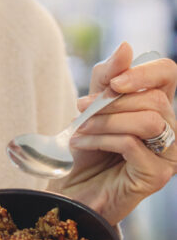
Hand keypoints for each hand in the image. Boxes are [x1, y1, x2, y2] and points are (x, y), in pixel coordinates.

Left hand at [60, 42, 176, 223]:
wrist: (73, 191)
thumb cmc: (87, 150)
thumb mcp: (92, 107)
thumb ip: (107, 78)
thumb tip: (126, 47)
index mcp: (158, 107)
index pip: (168, 73)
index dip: (143, 72)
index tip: (112, 83)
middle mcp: (170, 130)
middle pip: (154, 99)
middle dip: (111, 102)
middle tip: (81, 111)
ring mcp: (168, 155)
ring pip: (147, 121)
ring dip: (106, 121)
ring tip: (80, 129)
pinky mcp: (156, 176)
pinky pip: (131, 144)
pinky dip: (101, 140)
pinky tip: (81, 145)